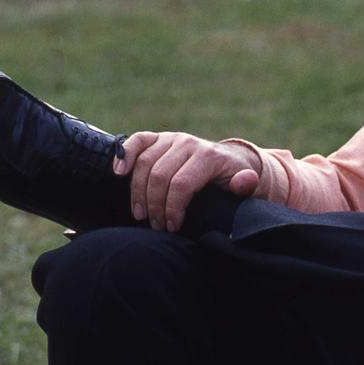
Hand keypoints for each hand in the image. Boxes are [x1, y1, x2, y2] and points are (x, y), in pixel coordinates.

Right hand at [113, 131, 260, 230]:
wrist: (231, 161)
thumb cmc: (233, 180)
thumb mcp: (245, 185)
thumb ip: (245, 185)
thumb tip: (245, 180)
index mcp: (209, 156)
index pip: (181, 184)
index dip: (172, 208)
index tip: (172, 227)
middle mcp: (189, 143)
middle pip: (159, 176)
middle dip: (154, 206)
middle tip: (156, 226)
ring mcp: (172, 138)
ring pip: (145, 164)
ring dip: (138, 192)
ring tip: (141, 214)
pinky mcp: (160, 137)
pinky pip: (138, 141)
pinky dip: (125, 155)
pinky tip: (118, 173)